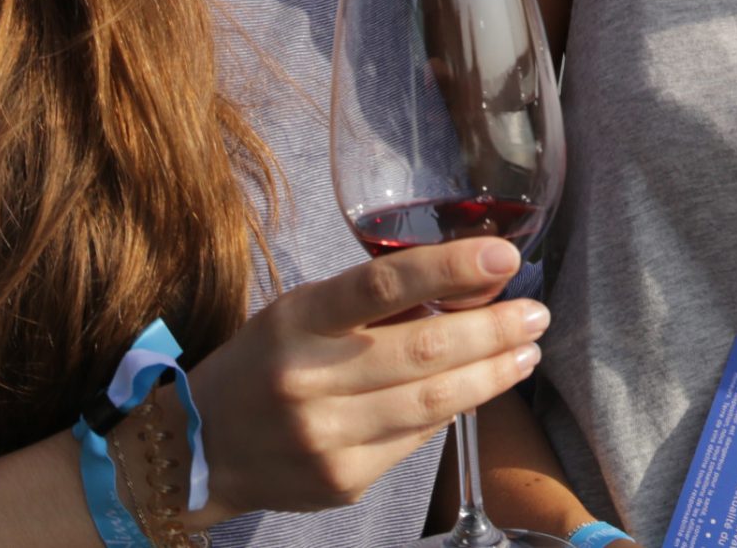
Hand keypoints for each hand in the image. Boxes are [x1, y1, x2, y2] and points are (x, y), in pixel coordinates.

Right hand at [189, 237, 546, 516]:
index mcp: (297, 322)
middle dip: (493, 330)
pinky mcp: (342, 481)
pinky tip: (476, 391)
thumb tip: (470, 281)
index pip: (381, 285)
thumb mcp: (303, 312)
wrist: (201, 449)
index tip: (504, 255)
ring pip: (431, 403)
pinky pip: (416, 442)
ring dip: (491, 376)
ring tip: (525, 353)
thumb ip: (376, 301)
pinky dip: (451, 412)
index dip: (448, 268)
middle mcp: (310, 379)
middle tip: (535, 315)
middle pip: (422, 350)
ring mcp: (327, 437)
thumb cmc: (267, 363)